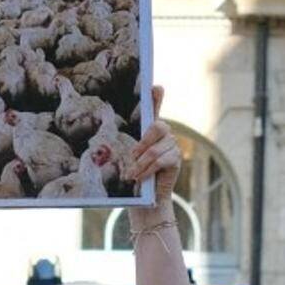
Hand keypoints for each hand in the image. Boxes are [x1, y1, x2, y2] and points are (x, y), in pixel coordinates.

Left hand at [125, 87, 182, 215]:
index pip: (154, 108)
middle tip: (131, 158)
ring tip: (132, 175)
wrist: (147, 198)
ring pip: (155, 149)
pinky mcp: (176, 158)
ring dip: (141, 164)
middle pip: (157, 126)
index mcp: (150, 129)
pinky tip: (141, 177)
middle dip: (142, 143)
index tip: (156, 86)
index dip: (156, 97)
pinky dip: (148, 170)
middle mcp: (164, 133)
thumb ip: (127, 146)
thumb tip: (109, 130)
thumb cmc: (134, 175)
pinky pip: (161, 160)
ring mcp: (172, 145)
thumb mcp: (128, 158)